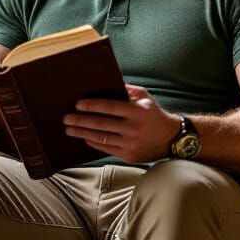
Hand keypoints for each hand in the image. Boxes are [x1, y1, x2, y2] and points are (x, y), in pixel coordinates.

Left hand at [63, 84, 180, 162]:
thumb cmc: (154, 114)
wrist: (172, 139)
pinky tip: (84, 137)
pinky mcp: (129, 156)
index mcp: (137, 112)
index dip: (92, 106)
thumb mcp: (145, 97)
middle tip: (67, 118)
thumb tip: (107, 83)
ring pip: (101, 138)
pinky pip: (106, 149)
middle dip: (81, 121)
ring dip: (82, 133)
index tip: (77, 105)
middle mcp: (134, 128)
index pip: (110, 107)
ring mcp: (131, 144)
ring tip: (70, 129)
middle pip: (102, 124)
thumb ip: (127, 89)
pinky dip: (94, 143)